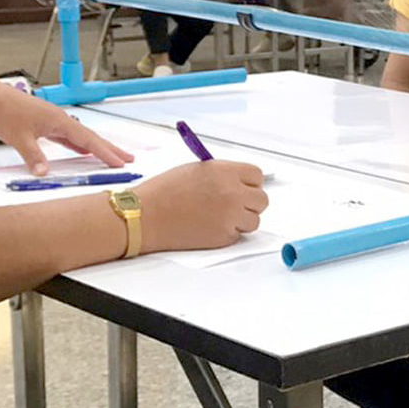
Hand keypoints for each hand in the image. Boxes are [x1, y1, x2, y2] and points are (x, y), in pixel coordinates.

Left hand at [0, 81, 131, 174]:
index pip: (88, 139)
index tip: (121, 162)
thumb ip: (33, 156)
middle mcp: (59, 119)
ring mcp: (52, 121)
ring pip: (80, 137)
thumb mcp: (18, 137)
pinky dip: (78, 145)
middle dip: (109, 148)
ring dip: (96, 147)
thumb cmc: (2, 112)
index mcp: (58, 120)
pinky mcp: (43, 124)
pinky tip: (82, 152)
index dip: (105, 152)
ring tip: (111, 156)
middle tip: (129, 158)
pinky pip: (67, 137)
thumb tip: (44, 173)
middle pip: (90, 136)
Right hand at [135, 160, 268, 252]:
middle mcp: (232, 193)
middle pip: (262, 200)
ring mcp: (230, 217)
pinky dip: (228, 232)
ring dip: (241, 219)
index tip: (243, 186)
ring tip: (218, 215)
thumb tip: (239, 182)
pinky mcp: (224, 237)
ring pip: (254, 220)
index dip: (250, 182)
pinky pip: (238, 234)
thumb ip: (222, 174)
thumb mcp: (196, 170)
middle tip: (234, 204)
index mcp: (225, 172)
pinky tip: (208, 225)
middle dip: (250, 202)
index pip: (257, 175)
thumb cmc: (164, 191)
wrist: (146, 216)